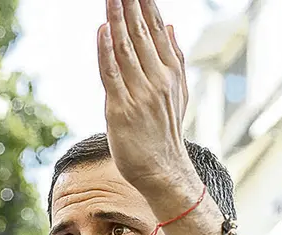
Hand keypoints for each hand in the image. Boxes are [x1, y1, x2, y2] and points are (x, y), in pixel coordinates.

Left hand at [97, 0, 196, 195]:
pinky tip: (102, 31)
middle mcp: (157, 79)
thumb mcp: (178, 93)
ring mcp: (140, 94)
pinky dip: (106, 51)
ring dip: (116, 20)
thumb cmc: (165, 134)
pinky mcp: (120, 109)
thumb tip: (171, 25)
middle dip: (130, 4)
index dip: (146, 4)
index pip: (157, 29)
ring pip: (126, 48)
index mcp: (170, 72)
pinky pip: (112, 74)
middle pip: (141, 33)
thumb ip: (175, 58)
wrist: (163, 171)